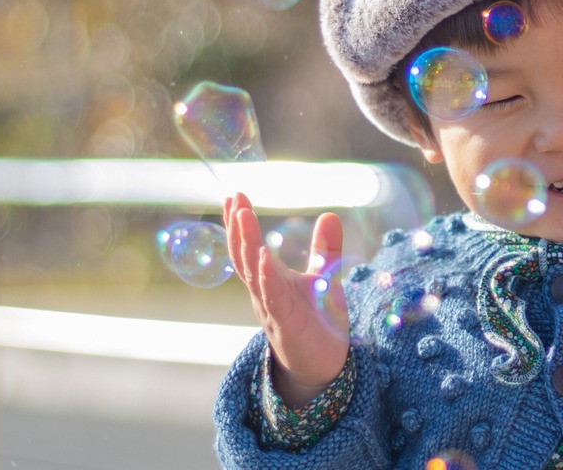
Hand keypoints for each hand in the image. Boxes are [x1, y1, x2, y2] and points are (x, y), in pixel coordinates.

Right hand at [224, 192, 350, 407]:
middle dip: (237, 227)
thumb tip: (330, 214)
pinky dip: (266, 277)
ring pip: (253, 274)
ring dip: (246, 244)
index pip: (248, 248)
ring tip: (241, 216)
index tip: (233, 195)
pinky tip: (262, 257)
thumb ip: (325, 249)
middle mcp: (265, 292)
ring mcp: (272, 308)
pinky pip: (272, 298)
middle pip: (244, 256)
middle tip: (233, 198)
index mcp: (272, 280)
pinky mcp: (285, 324)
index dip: (239, 224)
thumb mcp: (324, 278)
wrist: (325, 365)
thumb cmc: (319, 322)